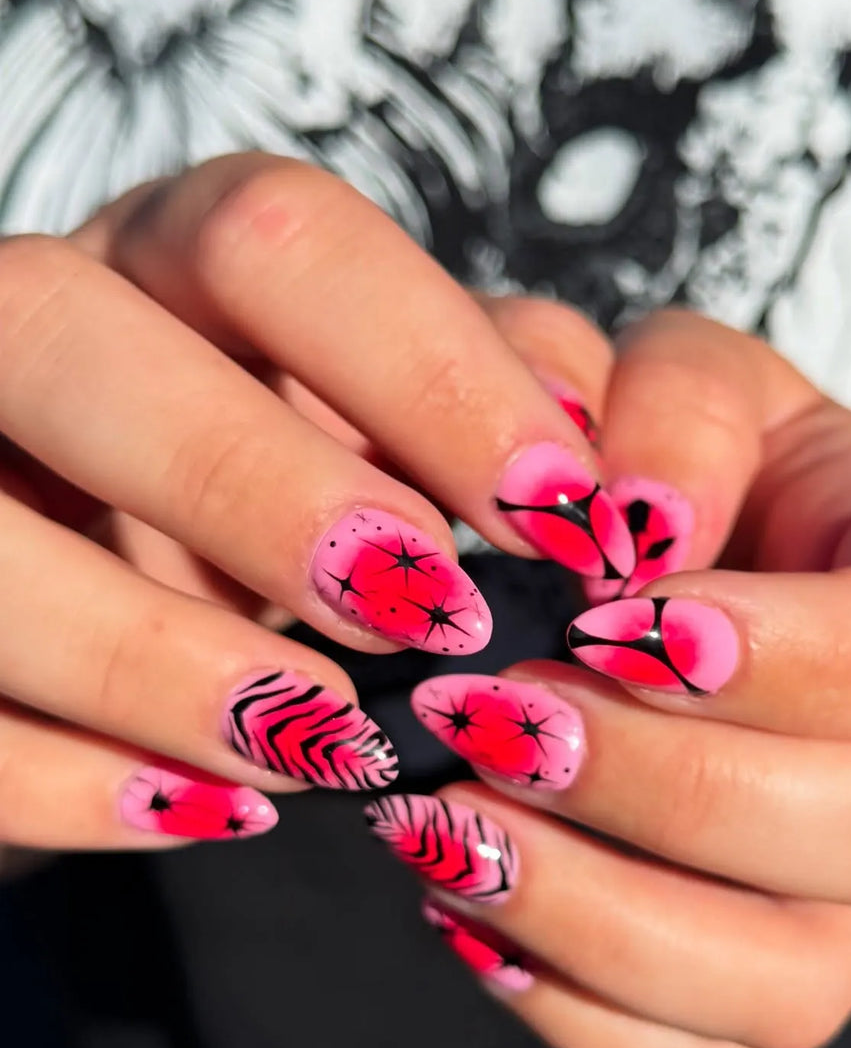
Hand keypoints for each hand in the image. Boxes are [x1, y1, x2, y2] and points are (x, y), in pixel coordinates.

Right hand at [0, 156, 631, 852]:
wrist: (136, 564)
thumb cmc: (300, 471)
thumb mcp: (412, 410)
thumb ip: (512, 386)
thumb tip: (598, 455)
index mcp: (177, 256)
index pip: (276, 239)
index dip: (423, 366)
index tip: (558, 509)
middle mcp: (37, 331)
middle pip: (72, 337)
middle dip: (251, 482)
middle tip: (427, 612)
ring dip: (147, 653)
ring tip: (320, 738)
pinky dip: (59, 774)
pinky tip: (201, 809)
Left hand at [368, 306, 850, 1047]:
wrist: (747, 592)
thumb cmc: (723, 473)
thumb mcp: (703, 386)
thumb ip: (676, 406)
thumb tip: (630, 522)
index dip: (788, 653)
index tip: (606, 617)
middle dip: (664, 785)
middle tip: (491, 714)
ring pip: (785, 983)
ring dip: (598, 912)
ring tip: (441, 820)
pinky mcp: (762, 988)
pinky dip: (567, 999)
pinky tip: (461, 898)